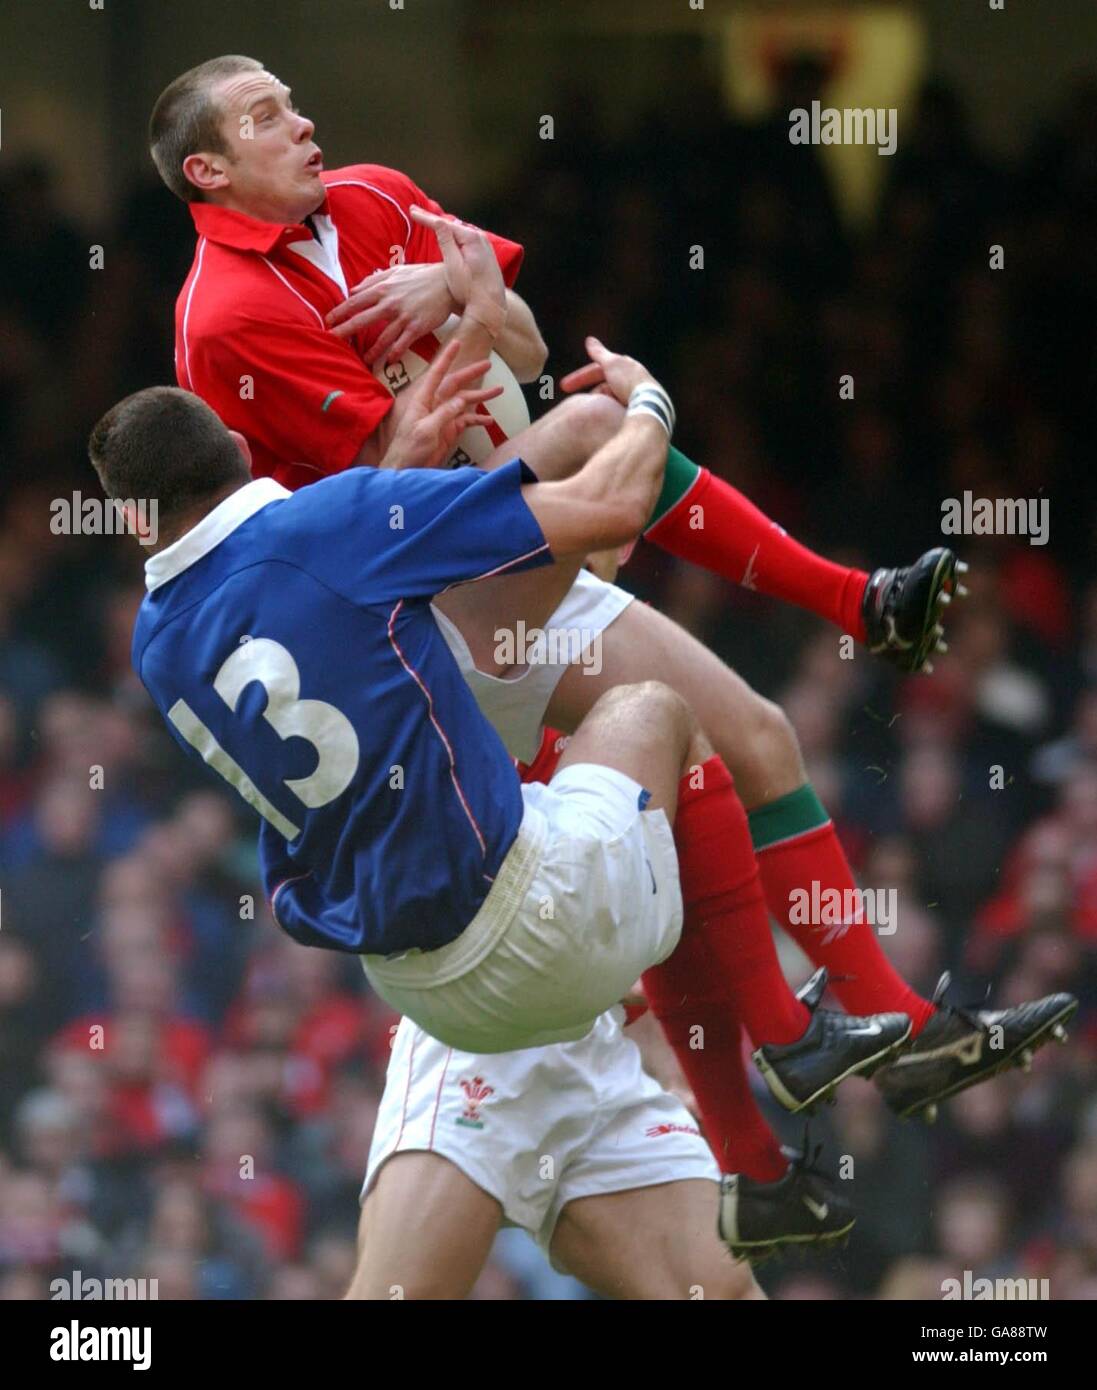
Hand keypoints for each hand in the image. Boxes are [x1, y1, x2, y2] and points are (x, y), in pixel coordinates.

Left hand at [326, 263, 456, 366]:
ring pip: (382, 337)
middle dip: (345, 330)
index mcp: (383, 288)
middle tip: (333, 339)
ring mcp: (404, 316)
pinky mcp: (417, 327)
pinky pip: (402, 343)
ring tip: (364, 359)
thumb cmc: (422, 276)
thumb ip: (374, 280)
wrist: (449, 283)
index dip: (341, 311)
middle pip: (362, 319)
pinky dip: (395, 353)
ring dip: (372, 350)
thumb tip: (354, 289)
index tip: (329, 320)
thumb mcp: (396, 272)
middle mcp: (390, 303)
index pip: (356, 301)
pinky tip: (390, 361)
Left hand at [379, 338, 501, 470]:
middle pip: (455, 385)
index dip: (446, 358)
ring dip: (480, 396)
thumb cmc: (409, 449)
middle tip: (488, 363)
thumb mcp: (426, 431)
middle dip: (471, 374)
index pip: (436, 374)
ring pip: (464, 402)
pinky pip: (466, 421)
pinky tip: (490, 421)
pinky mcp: (449, 431)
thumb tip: (461, 400)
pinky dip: (478, 420)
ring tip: (499, 390)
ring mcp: (443, 418)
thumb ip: (443, 414)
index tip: (456, 343)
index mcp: (424, 400)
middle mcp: (434, 405)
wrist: (406, 470)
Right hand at [409, 206, 505, 335]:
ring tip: (426, 219)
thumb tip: (438, 222)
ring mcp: (484, 244)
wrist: (491, 306)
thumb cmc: (470, 291)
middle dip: (432, 219)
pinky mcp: (485, 252)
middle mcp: (480, 237)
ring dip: (442, 226)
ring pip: (458, 231)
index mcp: (471, 239)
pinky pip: (464, 238)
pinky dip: (452, 234)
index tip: (411, 212)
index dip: (426, 218)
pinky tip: (445, 232)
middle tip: (414, 211)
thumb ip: (446, 243)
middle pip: (451, 225)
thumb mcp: (454, 267)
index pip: (444, 224)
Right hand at [559, 336, 657, 406]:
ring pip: (611, 400)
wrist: (650, 406)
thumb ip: (600, 352)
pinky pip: (617, 412)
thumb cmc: (630, 383)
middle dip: (592, 393)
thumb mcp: (611, 364)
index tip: (564, 386)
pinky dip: (609, 413)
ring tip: (594, 413)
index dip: (580, 376)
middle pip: (605, 386)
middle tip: (578, 404)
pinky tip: (604, 420)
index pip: (598, 369)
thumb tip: (589, 340)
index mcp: (627, 367)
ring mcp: (637, 397)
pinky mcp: (640, 412)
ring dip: (600, 404)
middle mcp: (634, 380)